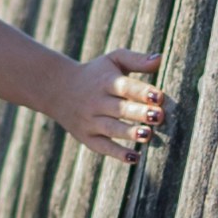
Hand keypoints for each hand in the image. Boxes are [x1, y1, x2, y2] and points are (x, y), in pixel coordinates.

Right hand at [45, 45, 170, 164]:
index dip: (142, 92)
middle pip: (120, 109)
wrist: (57, 89)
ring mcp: (90, 121)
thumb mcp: (112, 60)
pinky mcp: (87, 137)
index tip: (159, 97)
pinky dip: (118, 153)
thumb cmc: (96, 74)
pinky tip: (135, 158)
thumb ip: (136, 60)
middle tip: (160, 116)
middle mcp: (97, 102)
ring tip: (148, 135)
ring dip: (129, 133)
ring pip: (111, 129)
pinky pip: (103, 147)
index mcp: (106, 81)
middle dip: (140, 113)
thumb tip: (161, 59)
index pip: (125, 87)